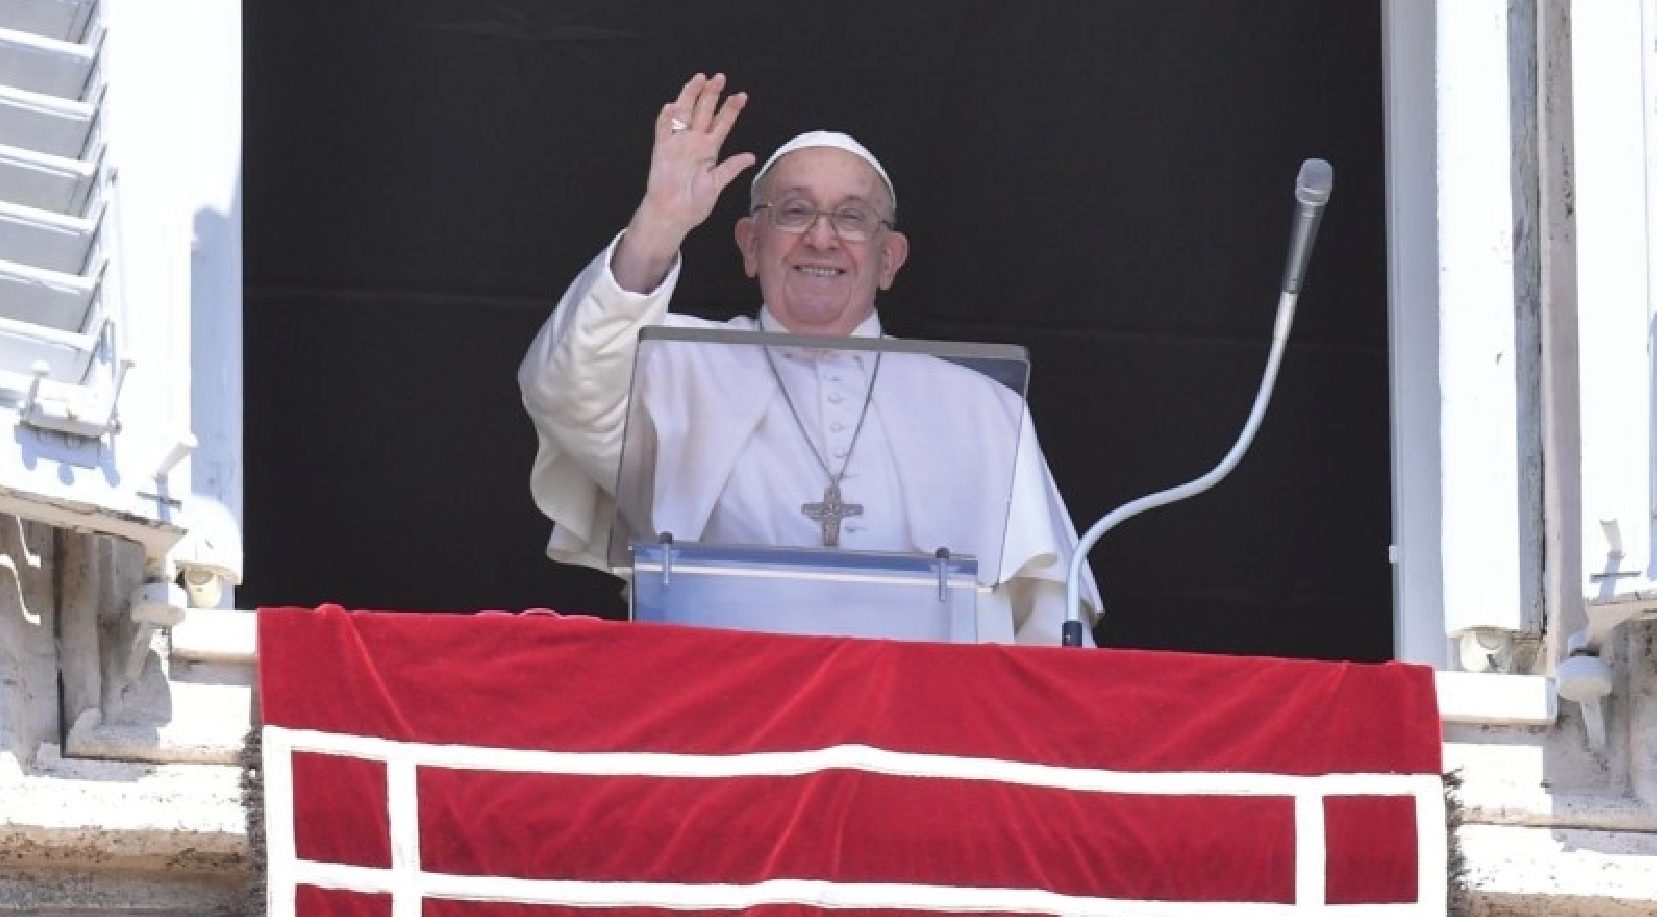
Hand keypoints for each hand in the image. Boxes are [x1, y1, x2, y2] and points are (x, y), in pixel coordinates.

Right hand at [614, 73, 754, 292]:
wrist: (673, 215)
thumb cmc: (694, 204)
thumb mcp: (717, 185)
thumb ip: (731, 168)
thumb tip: (750, 157)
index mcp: (709, 150)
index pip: (722, 124)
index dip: (731, 110)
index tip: (741, 96)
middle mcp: (694, 142)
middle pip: (703, 112)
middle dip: (711, 94)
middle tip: (720, 78)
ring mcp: (678, 144)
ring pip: (684, 114)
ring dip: (690, 96)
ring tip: (699, 80)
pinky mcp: (662, 150)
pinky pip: (663, 130)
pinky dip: (667, 118)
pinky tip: (672, 106)